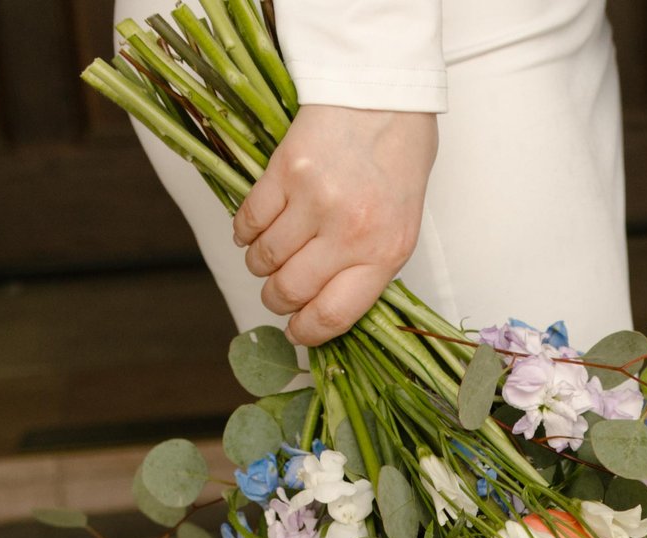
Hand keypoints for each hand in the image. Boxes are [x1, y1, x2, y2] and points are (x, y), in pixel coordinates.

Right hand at [233, 105, 437, 345]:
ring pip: (264, 258)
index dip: (306, 332)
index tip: (295, 331)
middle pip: (289, 291)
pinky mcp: (284, 172)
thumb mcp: (400, 226)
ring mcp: (314, 201)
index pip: (333, 315)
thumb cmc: (397, 161)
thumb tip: (324, 307)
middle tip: (278, 290)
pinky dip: (246, 232)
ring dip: (260, 264)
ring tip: (270, 253)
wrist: (384, 96)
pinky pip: (249, 221)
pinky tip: (257, 228)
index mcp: (384, 252)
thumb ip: (367, 268)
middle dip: (277, 299)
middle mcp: (349, 232)